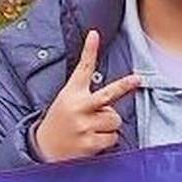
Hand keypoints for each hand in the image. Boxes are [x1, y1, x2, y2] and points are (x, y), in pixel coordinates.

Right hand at [33, 32, 140, 161]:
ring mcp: (83, 126)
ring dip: (109, 125)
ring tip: (92, 128)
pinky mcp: (88, 144)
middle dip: (125, 86)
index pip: (83, 68)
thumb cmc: (62, 119)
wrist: (44, 148)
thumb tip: (103, 77)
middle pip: (109, 95)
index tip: (94, 33)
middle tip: (138, 79)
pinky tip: (91, 140)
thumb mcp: (68, 98)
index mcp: (72, 93)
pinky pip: (113, 138)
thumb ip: (85, 88)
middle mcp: (77, 107)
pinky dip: (107, 140)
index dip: (89, 50)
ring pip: (115, 119)